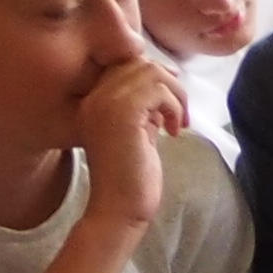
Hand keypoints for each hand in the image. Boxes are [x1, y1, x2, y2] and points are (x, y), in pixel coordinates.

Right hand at [74, 53, 188, 236]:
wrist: (119, 210)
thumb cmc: (131, 177)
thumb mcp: (139, 129)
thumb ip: (146, 103)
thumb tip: (167, 74)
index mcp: (93, 100)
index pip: (125, 64)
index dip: (154, 78)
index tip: (170, 106)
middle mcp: (94, 97)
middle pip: (139, 61)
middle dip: (169, 84)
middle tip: (179, 116)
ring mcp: (106, 103)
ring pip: (152, 71)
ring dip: (175, 95)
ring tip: (177, 123)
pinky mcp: (123, 113)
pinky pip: (159, 90)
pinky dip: (174, 106)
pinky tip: (172, 132)